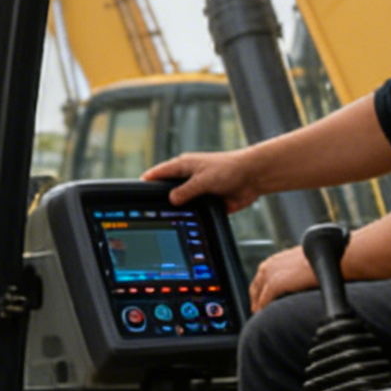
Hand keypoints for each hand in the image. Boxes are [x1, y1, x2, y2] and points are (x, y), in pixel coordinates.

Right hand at [143, 148, 262, 212]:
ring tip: (170, 219)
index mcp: (183, 166)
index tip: (136, 190)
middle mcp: (189, 178)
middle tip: (151, 211)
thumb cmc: (230, 168)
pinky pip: (196, 212)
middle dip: (162, 199)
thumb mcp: (202, 180)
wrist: (253, 176)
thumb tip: (171, 200)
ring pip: (182, 203)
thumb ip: (186, 191)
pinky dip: (193, 216)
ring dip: (179, 209)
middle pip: (168, 190)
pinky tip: (188, 223)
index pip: (159, 173)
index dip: (148, 181)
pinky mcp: (207, 202)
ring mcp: (198, 190)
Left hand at [249, 245, 318, 312]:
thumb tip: (294, 281)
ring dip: (259, 307)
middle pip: (255, 289)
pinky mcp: (274, 284)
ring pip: (258, 296)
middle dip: (256, 301)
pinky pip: (264, 301)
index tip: (260, 302)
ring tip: (262, 317)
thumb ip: (290, 271)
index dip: (259, 293)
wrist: (326, 258)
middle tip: (258, 312)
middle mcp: (267, 266)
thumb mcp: (299, 262)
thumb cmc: (318, 261)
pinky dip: (263, 310)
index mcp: (272, 261)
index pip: (259, 280)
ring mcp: (269, 274)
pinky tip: (266, 316)